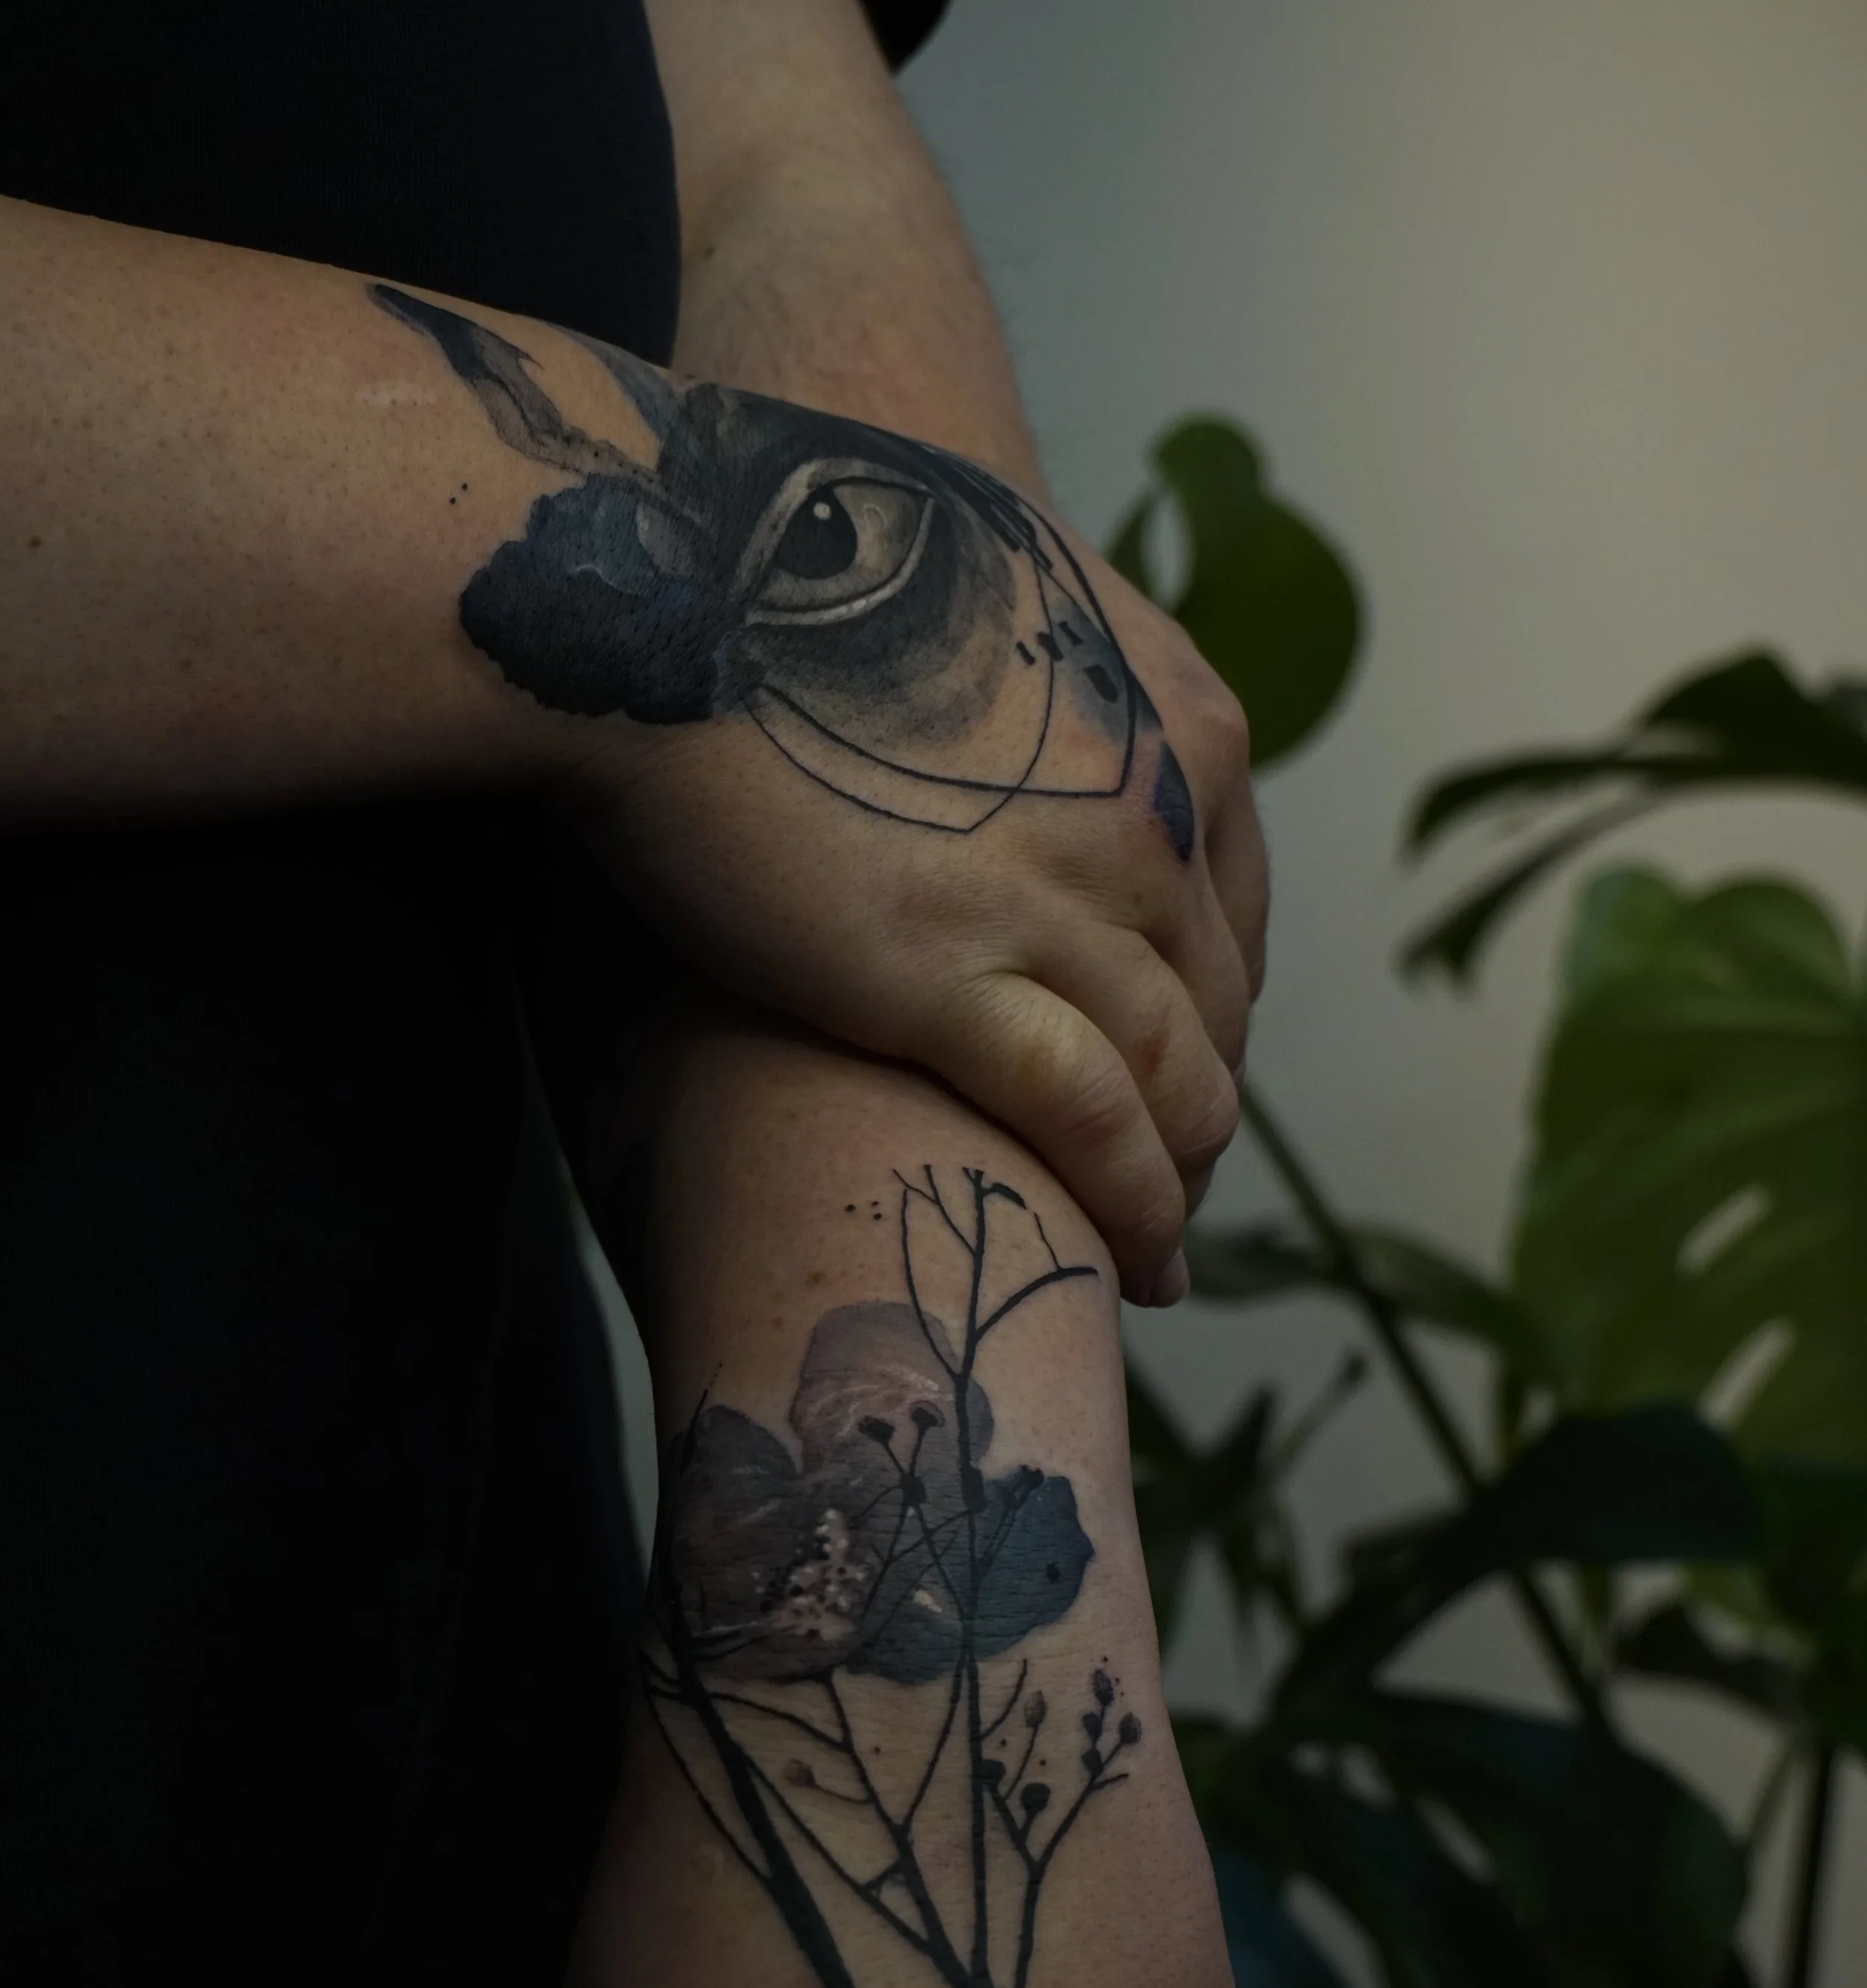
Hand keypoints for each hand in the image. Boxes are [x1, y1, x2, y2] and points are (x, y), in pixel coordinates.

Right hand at [575, 541, 1263, 1304]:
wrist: (659, 573)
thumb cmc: (782, 572)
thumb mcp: (988, 593)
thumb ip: (1045, 687)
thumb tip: (1015, 726)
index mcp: (1175, 718)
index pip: (1231, 901)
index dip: (1211, 1002)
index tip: (1178, 1060)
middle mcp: (1153, 812)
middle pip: (1213, 1002)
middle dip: (1199, 1105)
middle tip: (1164, 1177)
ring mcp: (1066, 898)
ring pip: (1179, 1080)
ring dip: (1180, 1181)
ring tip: (1161, 1254)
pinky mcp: (957, 979)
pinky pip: (1095, 1125)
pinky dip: (1134, 1207)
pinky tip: (1140, 1269)